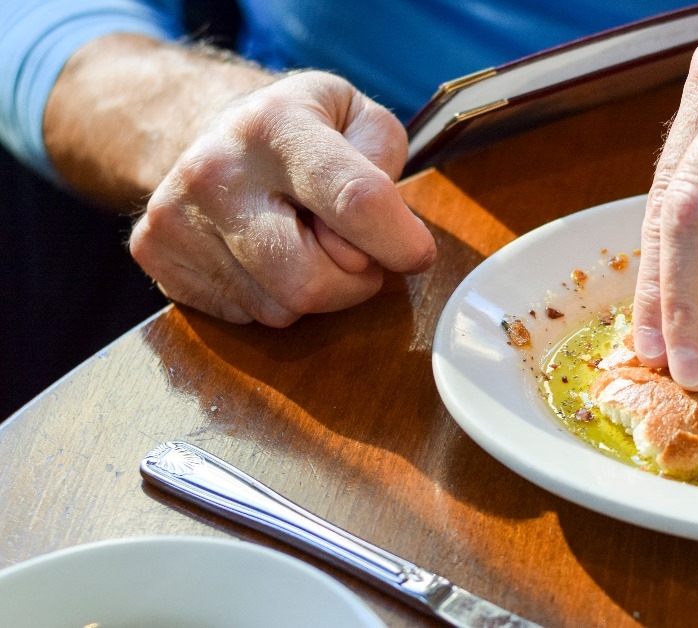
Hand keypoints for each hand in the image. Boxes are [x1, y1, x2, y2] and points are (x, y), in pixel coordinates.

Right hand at [129, 71, 434, 325]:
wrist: (209, 128)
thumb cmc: (305, 129)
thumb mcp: (360, 118)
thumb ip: (384, 166)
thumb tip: (385, 236)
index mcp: (277, 125)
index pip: (356, 202)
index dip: (399, 242)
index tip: (417, 255)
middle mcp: (216, 169)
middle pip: (310, 280)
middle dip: (354, 281)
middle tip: (359, 253)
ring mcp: (175, 215)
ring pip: (279, 308)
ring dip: (315, 292)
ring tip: (305, 244)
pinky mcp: (155, 254)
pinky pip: (242, 316)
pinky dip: (271, 298)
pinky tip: (265, 255)